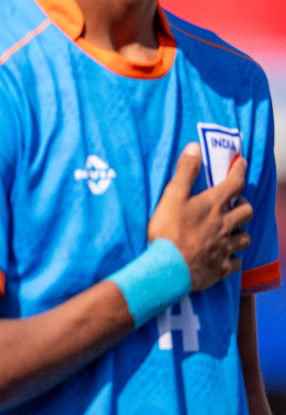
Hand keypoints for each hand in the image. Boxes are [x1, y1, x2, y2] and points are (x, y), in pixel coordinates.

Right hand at [148, 142, 253, 292]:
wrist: (168, 267)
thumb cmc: (168, 230)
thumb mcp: (172, 196)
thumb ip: (185, 172)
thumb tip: (195, 146)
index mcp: (213, 206)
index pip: (234, 183)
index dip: (239, 170)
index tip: (242, 162)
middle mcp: (224, 225)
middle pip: (246, 212)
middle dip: (243, 205)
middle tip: (235, 203)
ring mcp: (224, 247)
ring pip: (245, 238)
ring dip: (240, 231)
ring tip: (232, 230)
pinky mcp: (221, 267)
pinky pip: (236, 262)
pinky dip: (233, 258)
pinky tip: (226, 257)